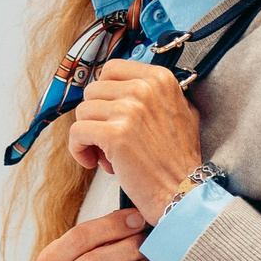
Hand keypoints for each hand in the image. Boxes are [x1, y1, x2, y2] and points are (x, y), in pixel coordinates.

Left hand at [63, 58, 201, 220]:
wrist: (183, 191)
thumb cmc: (178, 159)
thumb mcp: (180, 111)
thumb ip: (155, 93)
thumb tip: (126, 84)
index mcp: (159, 78)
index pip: (111, 69)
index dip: (104, 93)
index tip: (109, 113)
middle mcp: (144, 88)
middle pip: (93, 90)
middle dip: (96, 117)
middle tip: (110, 139)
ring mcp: (129, 110)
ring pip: (82, 112)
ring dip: (89, 135)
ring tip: (107, 154)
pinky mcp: (115, 134)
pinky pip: (77, 132)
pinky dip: (79, 149)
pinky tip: (94, 161)